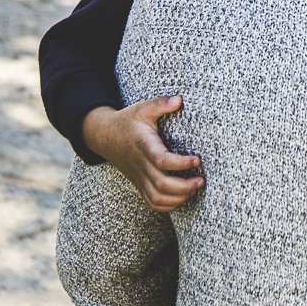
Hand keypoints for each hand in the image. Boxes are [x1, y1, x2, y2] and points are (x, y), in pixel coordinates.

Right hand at [80, 96, 203, 211]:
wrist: (105, 137)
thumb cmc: (127, 122)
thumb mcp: (142, 108)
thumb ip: (160, 103)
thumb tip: (179, 99)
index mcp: (143, 146)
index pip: (162, 160)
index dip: (181, 164)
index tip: (197, 159)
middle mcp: (141, 165)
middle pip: (161, 185)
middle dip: (184, 187)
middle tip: (201, 180)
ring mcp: (139, 178)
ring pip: (157, 198)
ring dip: (178, 198)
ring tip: (194, 188)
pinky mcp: (140, 185)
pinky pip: (152, 203)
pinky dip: (169, 205)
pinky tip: (182, 196)